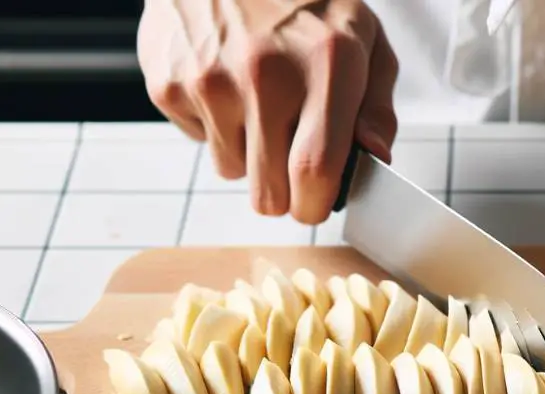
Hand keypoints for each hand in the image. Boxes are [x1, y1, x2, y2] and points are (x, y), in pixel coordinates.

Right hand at [136, 0, 397, 223]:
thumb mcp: (363, 37)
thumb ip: (376, 104)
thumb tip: (376, 157)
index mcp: (326, 66)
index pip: (314, 172)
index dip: (315, 205)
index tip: (317, 203)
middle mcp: (265, 76)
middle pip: (268, 193)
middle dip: (284, 195)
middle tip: (290, 164)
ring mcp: (211, 81)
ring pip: (232, 170)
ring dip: (248, 153)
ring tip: (257, 101)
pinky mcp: (169, 83)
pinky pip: (199, 140)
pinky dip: (215, 124)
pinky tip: (225, 80)